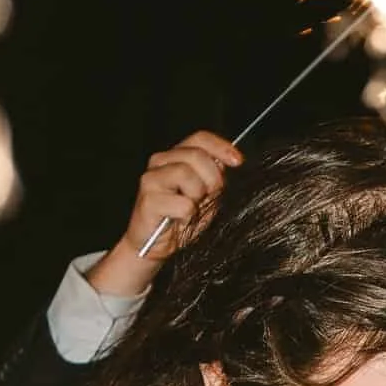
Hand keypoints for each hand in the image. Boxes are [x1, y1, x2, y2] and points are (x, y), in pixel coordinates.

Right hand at [85, 131, 240, 304]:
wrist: (155, 247)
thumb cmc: (181, 219)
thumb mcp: (206, 195)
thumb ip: (214, 177)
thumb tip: (229, 162)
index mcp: (175, 156)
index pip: (199, 138)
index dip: (221, 147)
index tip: (238, 161)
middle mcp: (160, 162)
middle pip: (196, 155)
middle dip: (212, 178)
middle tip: (210, 196)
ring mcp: (151, 179)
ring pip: (187, 174)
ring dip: (197, 197)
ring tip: (191, 209)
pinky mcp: (148, 200)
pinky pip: (182, 204)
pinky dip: (188, 216)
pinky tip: (180, 221)